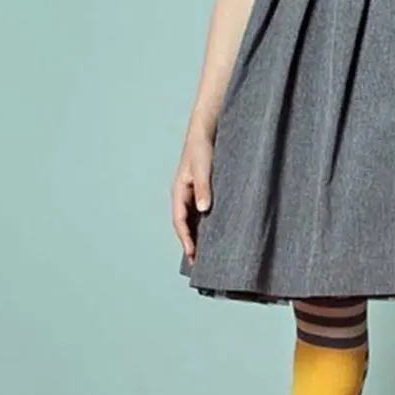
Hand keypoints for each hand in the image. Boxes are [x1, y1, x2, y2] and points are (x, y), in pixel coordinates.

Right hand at [171, 129, 213, 263]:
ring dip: (198, 237)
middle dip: (190, 244)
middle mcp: (184, 195)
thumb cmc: (202, 147)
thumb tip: (203, 209)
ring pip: (193, 221)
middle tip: (198, 264)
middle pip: (185, 225)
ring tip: (206, 255)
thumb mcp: (204, 168)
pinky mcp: (203, 192)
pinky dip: (205, 226)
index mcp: (179, 191)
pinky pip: (201, 214)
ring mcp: (192, 194)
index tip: (193, 254)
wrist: (205, 130)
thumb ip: (203, 188)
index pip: (179, 221)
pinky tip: (214, 235)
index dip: (185, 239)